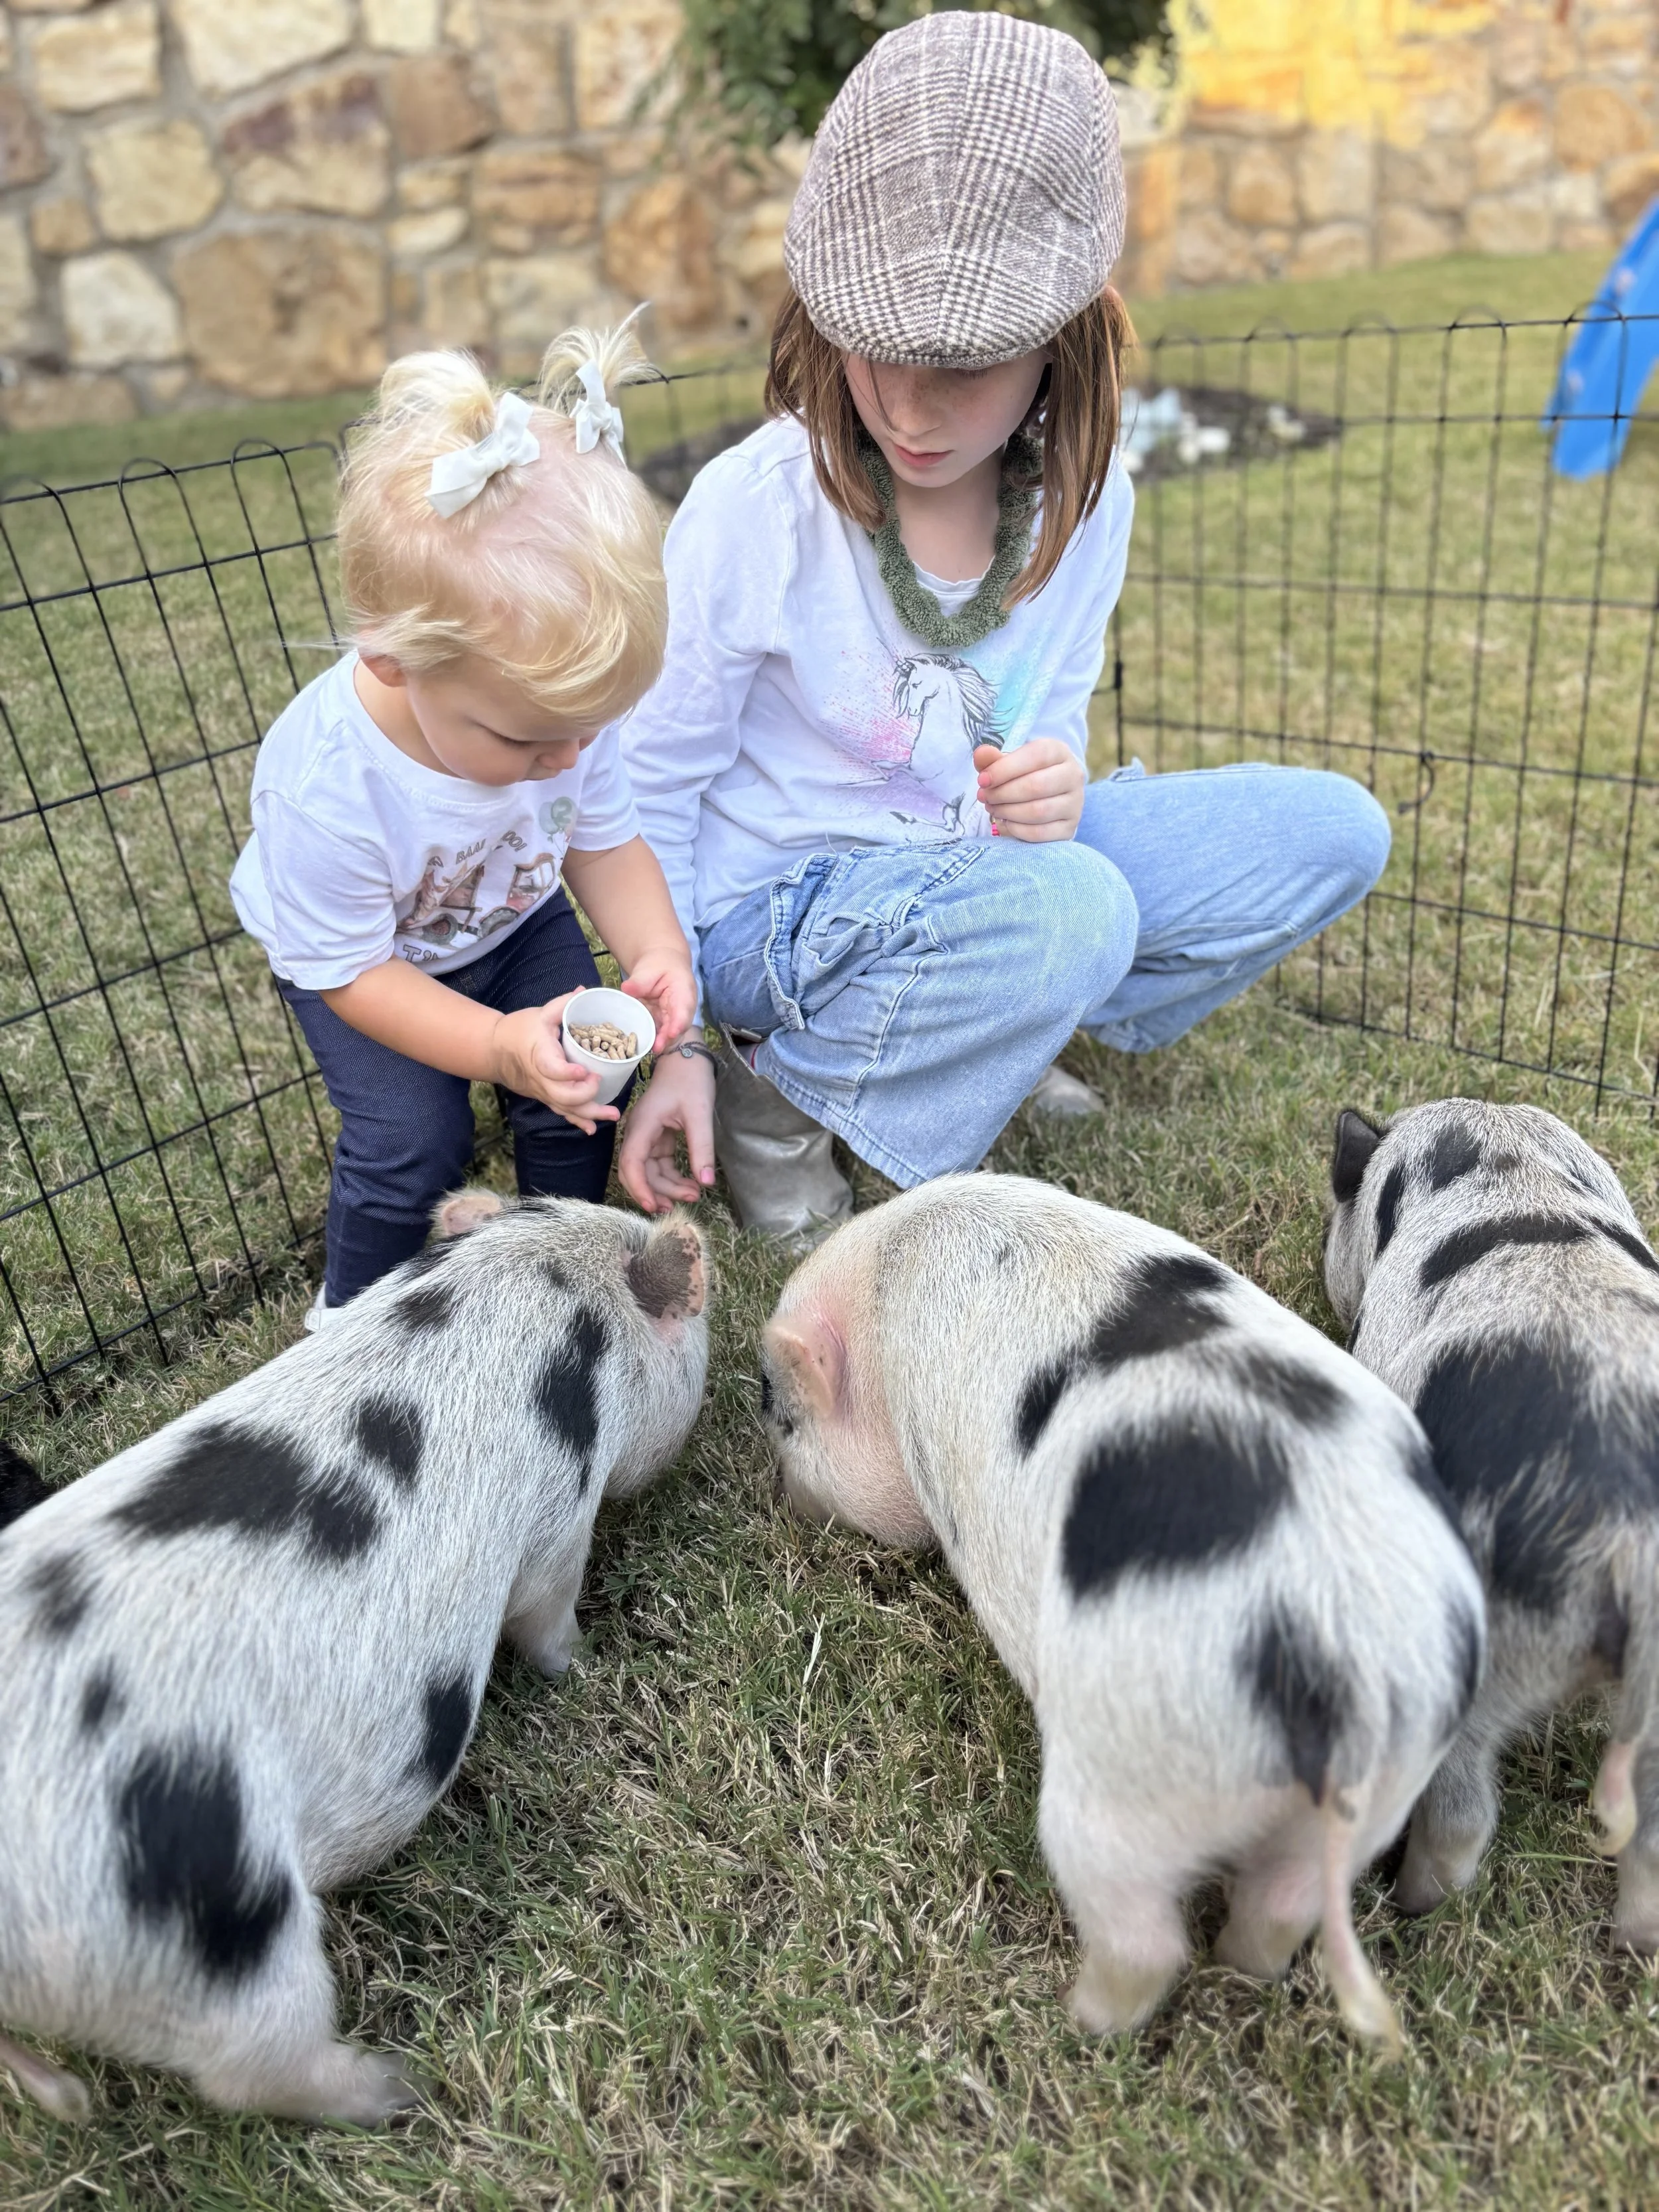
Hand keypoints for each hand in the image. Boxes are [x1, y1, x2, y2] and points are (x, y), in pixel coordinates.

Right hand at [488, 994, 616, 1135]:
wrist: (496, 1050)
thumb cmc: (520, 1028)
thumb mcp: (540, 1013)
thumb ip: (563, 1004)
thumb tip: (584, 990)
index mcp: (539, 1054)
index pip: (551, 1068)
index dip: (566, 1073)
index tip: (583, 1071)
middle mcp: (541, 1077)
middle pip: (561, 1095)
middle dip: (584, 1094)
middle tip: (598, 1082)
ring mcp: (543, 1090)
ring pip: (565, 1108)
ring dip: (589, 1114)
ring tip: (613, 1114)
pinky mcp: (545, 1097)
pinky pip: (561, 1112)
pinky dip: (577, 1122)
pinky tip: (592, 1129)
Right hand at [618, 1047, 715, 1213]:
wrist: (686, 1056)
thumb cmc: (691, 1079)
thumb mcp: (700, 1114)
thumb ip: (702, 1148)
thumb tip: (706, 1183)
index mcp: (643, 1124)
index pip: (632, 1163)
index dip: (640, 1188)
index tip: (654, 1206)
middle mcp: (638, 1131)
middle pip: (638, 1171)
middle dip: (657, 1192)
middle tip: (684, 1203)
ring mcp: (646, 1135)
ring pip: (648, 1170)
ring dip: (667, 1187)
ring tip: (693, 1195)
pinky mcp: (656, 1137)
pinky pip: (658, 1163)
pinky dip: (671, 1177)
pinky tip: (690, 1184)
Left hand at [620, 944, 698, 1048]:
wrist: (663, 965)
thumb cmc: (659, 965)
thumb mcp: (649, 969)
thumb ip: (639, 980)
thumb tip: (627, 989)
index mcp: (683, 991)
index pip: (683, 1009)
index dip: (679, 1023)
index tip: (671, 1033)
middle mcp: (682, 1008)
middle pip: (678, 1026)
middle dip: (668, 1038)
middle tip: (656, 1048)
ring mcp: (674, 1016)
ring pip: (670, 1033)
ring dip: (661, 1042)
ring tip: (649, 1050)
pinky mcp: (664, 1022)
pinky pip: (660, 1033)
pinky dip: (653, 1039)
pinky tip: (643, 1045)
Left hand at [975, 740, 1085, 841]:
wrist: (1047, 796)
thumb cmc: (1023, 775)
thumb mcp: (1008, 762)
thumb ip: (992, 759)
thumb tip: (981, 754)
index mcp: (1059, 752)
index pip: (1036, 756)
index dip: (1005, 769)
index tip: (982, 780)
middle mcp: (1073, 775)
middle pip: (1036, 786)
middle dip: (1002, 793)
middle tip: (984, 797)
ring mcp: (1075, 804)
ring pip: (1038, 811)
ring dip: (1007, 812)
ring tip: (993, 808)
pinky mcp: (1069, 828)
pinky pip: (1039, 833)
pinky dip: (1016, 829)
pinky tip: (1005, 822)